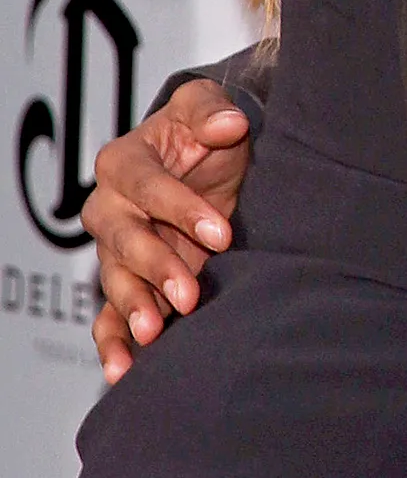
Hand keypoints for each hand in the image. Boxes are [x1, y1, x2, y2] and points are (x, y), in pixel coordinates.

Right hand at [83, 79, 252, 382]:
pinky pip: (107, 316)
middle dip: (156, 268)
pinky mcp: (125, 281)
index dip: (182, 210)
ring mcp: (114, 249)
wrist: (207, 161)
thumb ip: (212, 110)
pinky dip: (112, 343)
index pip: (147, 188)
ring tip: (155, 334)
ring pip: (115, 281)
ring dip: (134, 308)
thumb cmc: (204, 131)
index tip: (222, 232)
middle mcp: (109, 207)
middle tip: (189, 294)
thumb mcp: (206, 106)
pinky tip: (124, 371)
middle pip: (125, 241)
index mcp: (122, 162)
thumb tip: (229, 123)